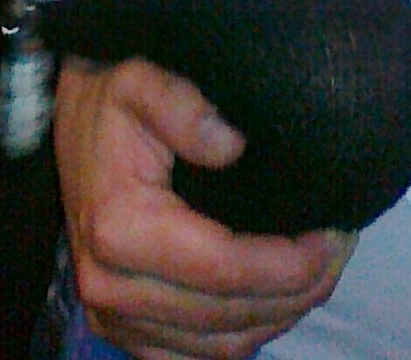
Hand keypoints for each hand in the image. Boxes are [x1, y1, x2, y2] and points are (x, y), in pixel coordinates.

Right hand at [56, 57, 351, 358]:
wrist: (70, 121)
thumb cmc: (111, 99)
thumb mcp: (141, 78)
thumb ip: (182, 105)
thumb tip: (233, 146)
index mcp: (119, 228)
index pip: (223, 268)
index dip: (287, 263)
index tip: (334, 236)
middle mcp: (109, 287)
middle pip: (226, 317)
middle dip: (297, 292)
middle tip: (341, 250)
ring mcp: (112, 316)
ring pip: (218, 348)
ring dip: (278, 318)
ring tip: (321, 272)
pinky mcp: (119, 329)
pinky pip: (195, 357)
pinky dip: (244, 336)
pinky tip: (277, 299)